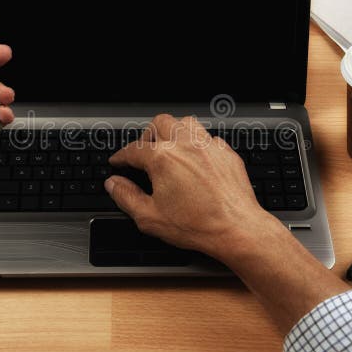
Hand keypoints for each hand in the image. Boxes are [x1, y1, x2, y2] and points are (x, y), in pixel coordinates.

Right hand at [107, 114, 349, 332]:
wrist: (237, 228)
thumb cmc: (198, 224)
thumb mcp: (150, 217)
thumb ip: (126, 197)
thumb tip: (114, 184)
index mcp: (163, 158)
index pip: (133, 149)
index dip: (121, 156)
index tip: (118, 162)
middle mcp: (186, 145)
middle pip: (160, 123)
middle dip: (147, 134)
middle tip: (144, 151)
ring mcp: (208, 146)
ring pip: (186, 122)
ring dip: (174, 131)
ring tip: (170, 147)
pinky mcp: (226, 153)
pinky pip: (208, 137)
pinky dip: (197, 144)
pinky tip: (196, 159)